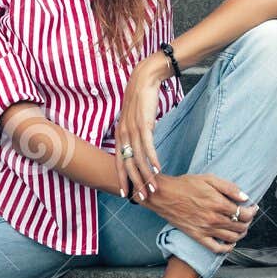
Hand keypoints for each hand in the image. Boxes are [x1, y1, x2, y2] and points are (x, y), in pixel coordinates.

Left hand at [113, 51, 172, 200]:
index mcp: (120, 135)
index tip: (125, 194)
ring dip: (146, 175)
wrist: (144, 80)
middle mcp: (124, 135)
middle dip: (134, 183)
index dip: (122, 179)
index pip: (119, 162)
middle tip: (141, 198)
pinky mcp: (144, 124)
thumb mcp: (135, 121)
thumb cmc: (141, 101)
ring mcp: (133, 130)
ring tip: (153, 188)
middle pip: (127, 165)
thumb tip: (144, 148)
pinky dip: (153, 159)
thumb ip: (136, 135)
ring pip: (138, 159)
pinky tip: (158, 169)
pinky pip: (147, 146)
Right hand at [141, 172, 255, 254]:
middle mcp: (214, 218)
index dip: (252, 211)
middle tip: (247, 218)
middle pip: (240, 226)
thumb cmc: (185, 185)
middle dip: (247, 222)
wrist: (164, 195)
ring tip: (241, 229)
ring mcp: (206, 229)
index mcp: (218, 203)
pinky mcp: (198, 236)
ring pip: (231, 237)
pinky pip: (216, 248)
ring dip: (240, 234)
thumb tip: (245, 197)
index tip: (253, 209)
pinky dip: (227, 248)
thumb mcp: (209, 179)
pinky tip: (230, 243)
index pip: (244, 213)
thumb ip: (229, 188)